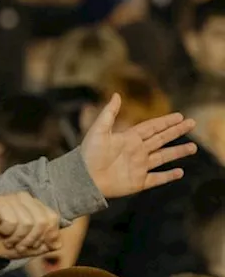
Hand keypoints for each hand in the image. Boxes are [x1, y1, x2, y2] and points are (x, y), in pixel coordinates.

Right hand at [0, 191, 62, 258]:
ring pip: (26, 222)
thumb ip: (47, 244)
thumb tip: (58, 244)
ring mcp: (11, 198)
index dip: (46, 236)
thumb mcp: (32, 247)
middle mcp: (26, 198)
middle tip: (20, 246)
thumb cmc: (7, 244)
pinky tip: (0, 231)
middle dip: (31, 240)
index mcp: (37, 205)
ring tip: (9, 241)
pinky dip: (6, 232)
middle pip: (41, 221)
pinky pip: (11, 221)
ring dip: (17, 238)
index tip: (35, 245)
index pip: (52, 218)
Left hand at [81, 94, 196, 197]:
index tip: (180, 116)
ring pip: (163, 157)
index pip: (152, 128)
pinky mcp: (138, 182)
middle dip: (176, 131)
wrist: (83, 178)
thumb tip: (116, 94)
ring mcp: (138, 167)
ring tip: (193, 147)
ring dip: (178, 152)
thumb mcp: (98, 130)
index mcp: (128, 138)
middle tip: (192, 123)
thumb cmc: (88, 154)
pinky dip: (168, 176)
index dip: (165, 121)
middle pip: (161, 139)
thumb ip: (109, 113)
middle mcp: (136, 151)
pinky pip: (157, 179)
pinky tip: (180, 172)